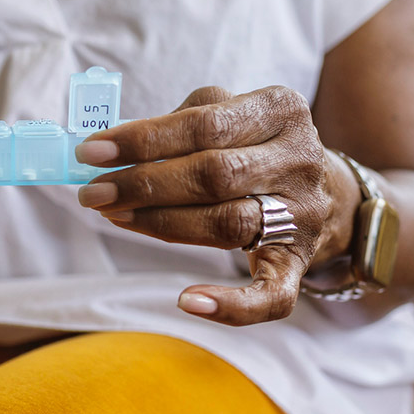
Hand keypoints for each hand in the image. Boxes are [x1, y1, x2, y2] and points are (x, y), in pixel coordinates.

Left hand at [74, 86, 349, 325]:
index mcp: (281, 109)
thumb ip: (177, 123)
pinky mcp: (299, 261)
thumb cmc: (251, 145)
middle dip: (145, 185)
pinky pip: (271, 295)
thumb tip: (110, 148)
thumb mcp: (228, 114)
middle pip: (215, 174)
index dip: (144, 139)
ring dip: (162, 224)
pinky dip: (231, 304)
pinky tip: (187, 301)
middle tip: (95, 193)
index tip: (91, 152)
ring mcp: (304, 214)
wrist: (322, 188)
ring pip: (228, 224)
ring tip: (116, 216)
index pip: (204, 124)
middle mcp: (300, 159)